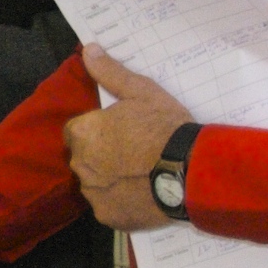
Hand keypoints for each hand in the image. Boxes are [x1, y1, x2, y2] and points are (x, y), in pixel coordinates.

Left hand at [64, 45, 193, 230]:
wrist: (190, 171)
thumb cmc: (164, 127)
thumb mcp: (141, 92)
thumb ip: (110, 73)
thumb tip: (89, 50)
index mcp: (83, 133)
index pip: (76, 131)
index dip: (97, 130)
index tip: (119, 132)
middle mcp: (81, 164)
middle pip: (84, 157)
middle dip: (101, 154)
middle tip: (133, 151)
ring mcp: (94, 194)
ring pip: (95, 183)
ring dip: (109, 179)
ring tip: (140, 173)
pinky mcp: (108, 217)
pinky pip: (108, 206)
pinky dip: (120, 201)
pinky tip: (141, 193)